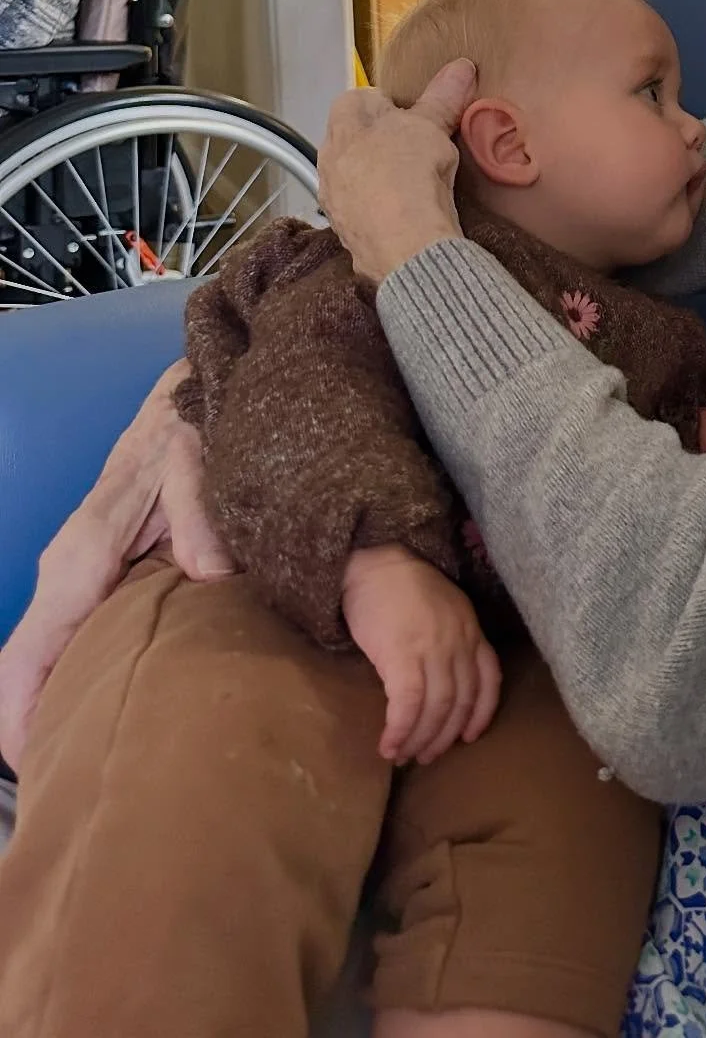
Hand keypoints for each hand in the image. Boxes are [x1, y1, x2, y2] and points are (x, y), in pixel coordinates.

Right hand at [0, 361, 232, 770]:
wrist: (194, 388)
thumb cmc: (193, 425)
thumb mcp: (201, 460)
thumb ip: (202, 515)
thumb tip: (212, 577)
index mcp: (80, 562)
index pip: (22, 663)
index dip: (22, 729)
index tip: (46, 780)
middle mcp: (69, 573)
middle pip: (35, 674)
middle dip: (52, 735)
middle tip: (94, 790)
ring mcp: (85, 573)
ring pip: (61, 659)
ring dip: (78, 708)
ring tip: (117, 765)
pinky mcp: (109, 569)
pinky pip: (87, 637)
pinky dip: (101, 676)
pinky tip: (144, 706)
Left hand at [319, 62, 475, 284]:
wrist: (404, 240)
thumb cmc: (411, 170)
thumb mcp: (433, 125)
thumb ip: (443, 96)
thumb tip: (462, 66)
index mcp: (344, 122)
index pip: (361, 98)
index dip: (391, 105)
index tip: (416, 119)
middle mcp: (328, 158)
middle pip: (355, 138)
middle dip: (382, 141)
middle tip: (417, 150)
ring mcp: (332, 197)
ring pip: (355, 176)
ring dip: (377, 177)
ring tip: (413, 186)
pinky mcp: (343, 230)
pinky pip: (360, 211)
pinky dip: (378, 210)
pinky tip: (403, 215)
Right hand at [342, 543, 500, 764]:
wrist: (373, 561)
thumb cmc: (400, 585)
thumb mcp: (442, 607)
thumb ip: (449, 638)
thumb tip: (439, 679)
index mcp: (471, 628)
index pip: (490, 678)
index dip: (481, 713)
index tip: (468, 736)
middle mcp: (459, 641)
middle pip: (460, 702)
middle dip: (444, 736)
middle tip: (426, 756)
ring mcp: (433, 649)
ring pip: (436, 709)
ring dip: (420, 740)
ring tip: (404, 755)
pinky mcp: (402, 656)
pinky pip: (407, 706)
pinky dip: (400, 731)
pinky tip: (388, 746)